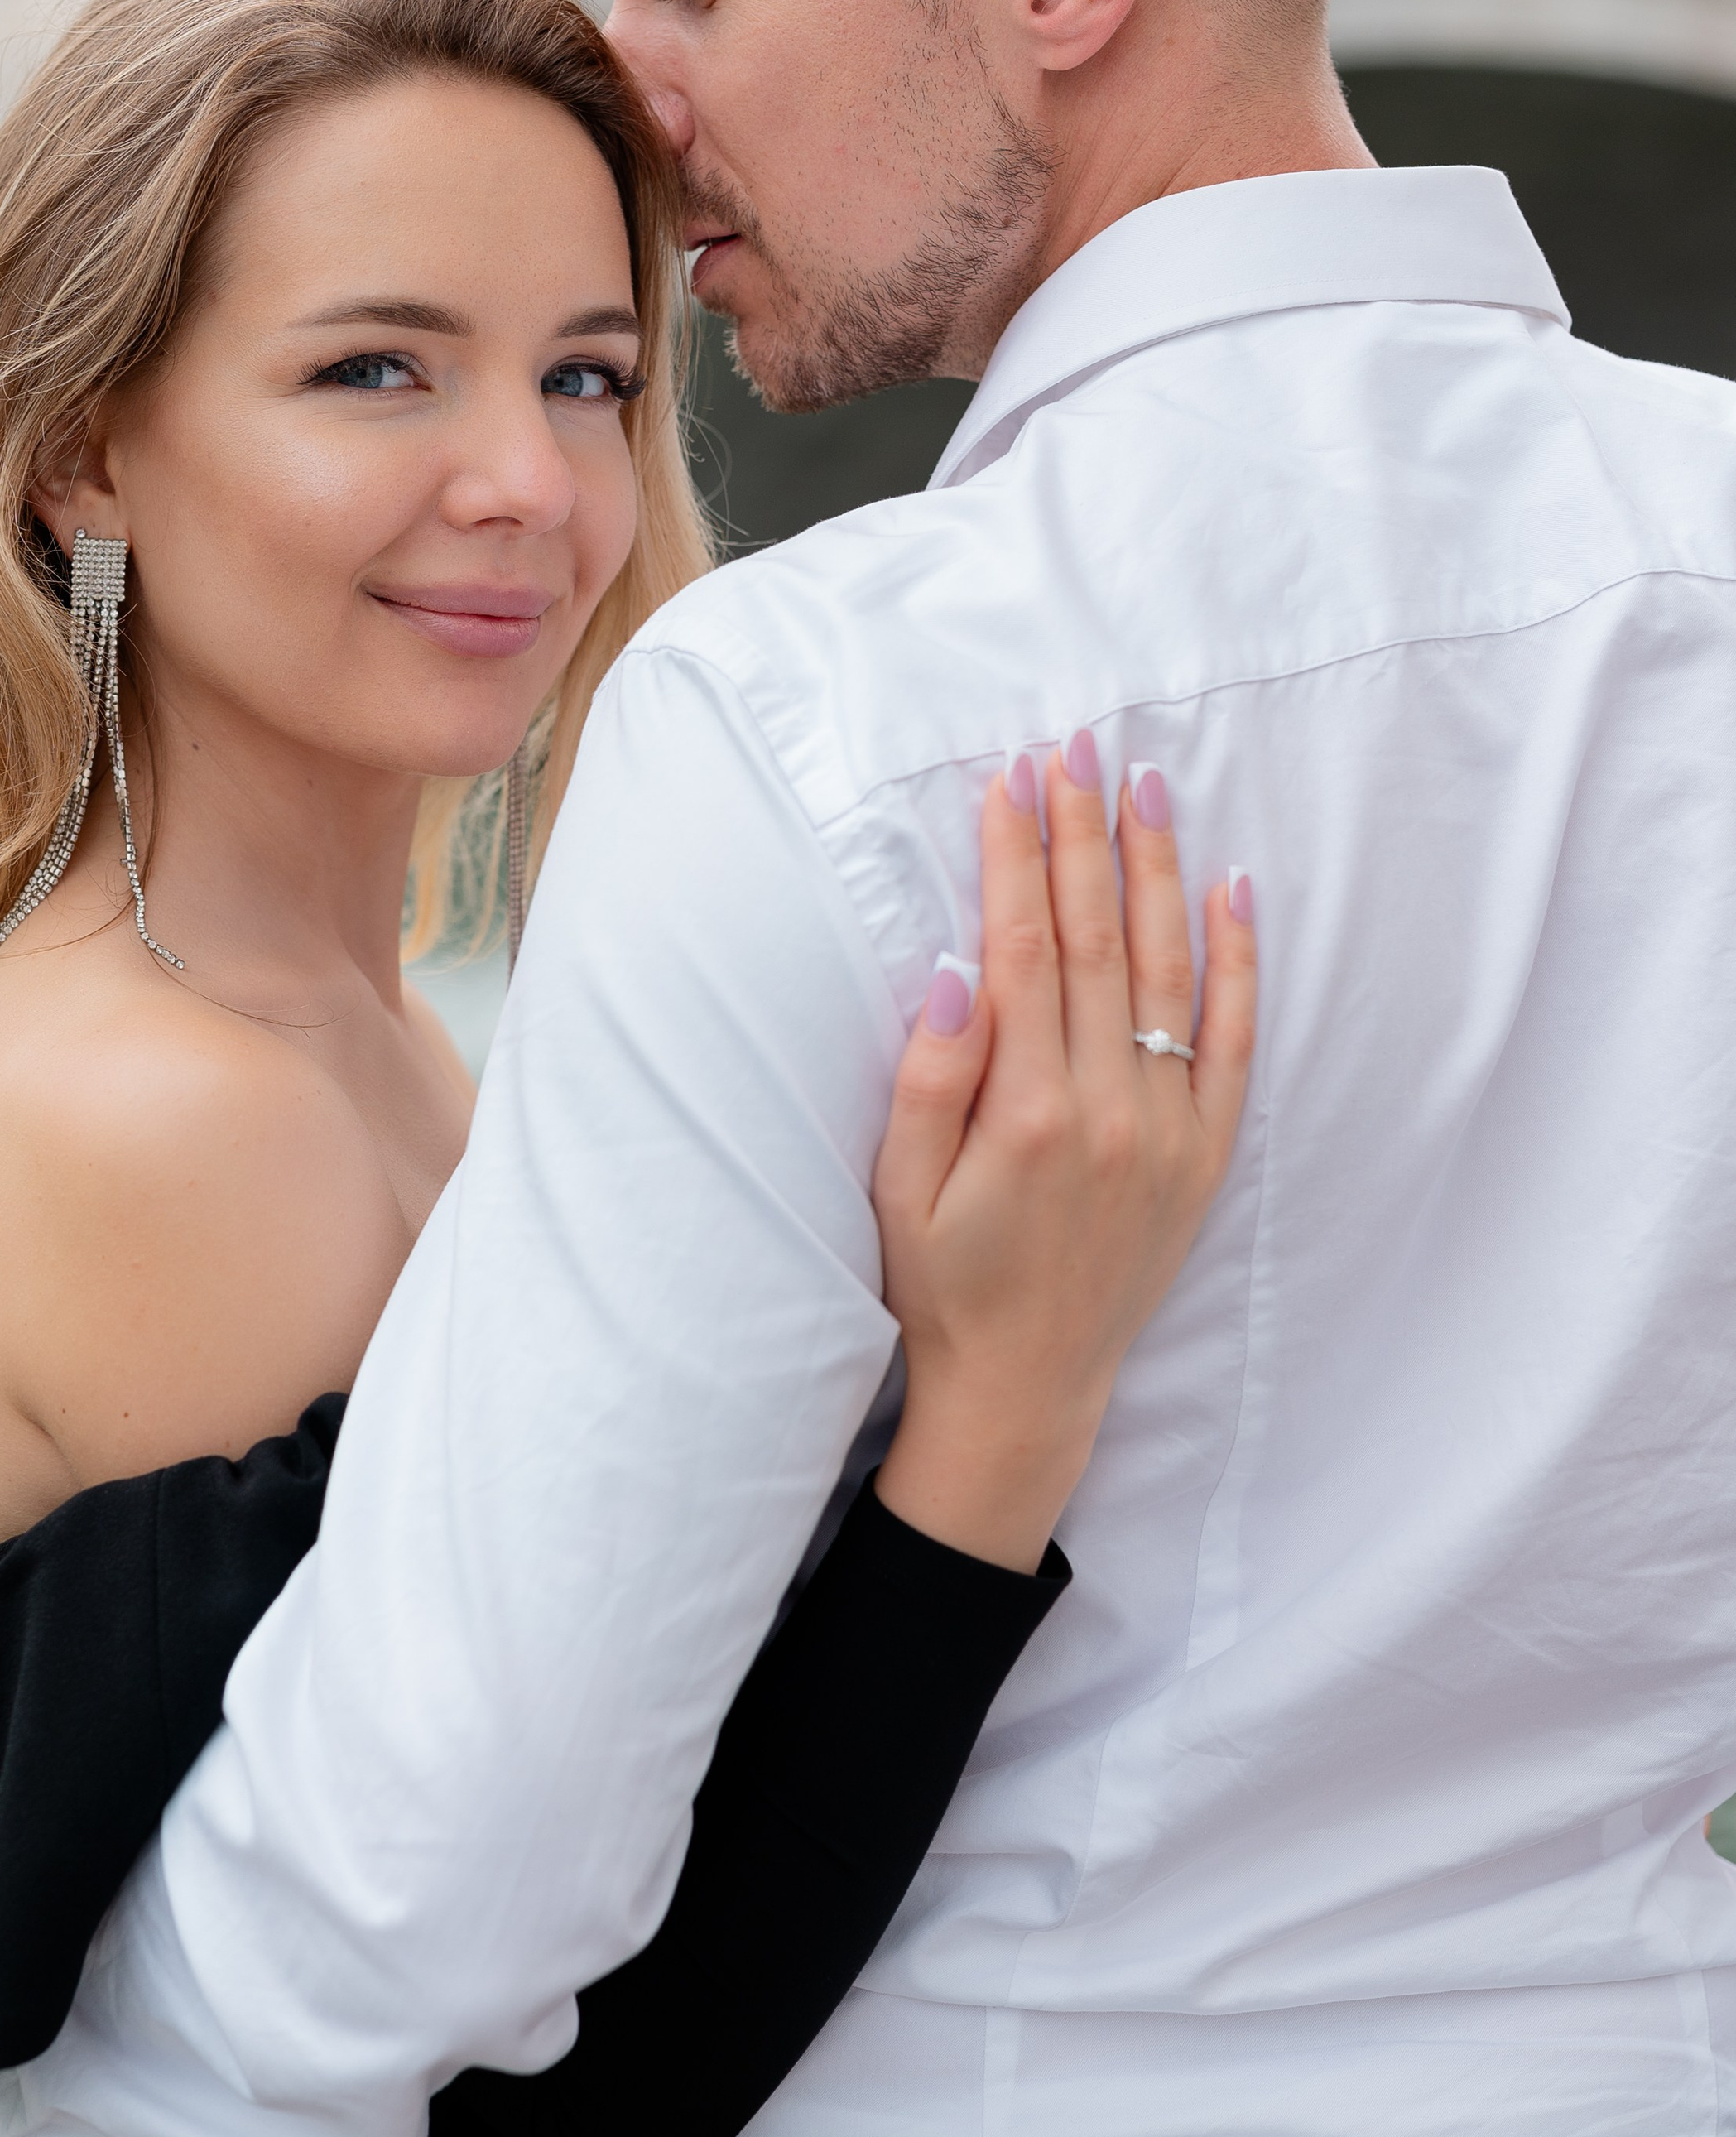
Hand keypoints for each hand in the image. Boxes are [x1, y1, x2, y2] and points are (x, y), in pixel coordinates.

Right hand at [870, 736, 1255, 1570]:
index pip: (1025, 951)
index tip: (1011, 778)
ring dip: (1156, 870)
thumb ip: (930, 1080)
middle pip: (1100, 941)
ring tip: (1143, 786)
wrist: (1026, 1389)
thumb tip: (955, 969)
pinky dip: (1237, 961)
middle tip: (1076, 747)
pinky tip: (1231, 887)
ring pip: (1171, 972)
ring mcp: (1167, 1133)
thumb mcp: (899, 1192)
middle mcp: (1109, 1113)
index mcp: (1026, 1115)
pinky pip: (1233, 1041)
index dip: (1015, 857)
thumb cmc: (945, 1287)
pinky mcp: (1204, 1156)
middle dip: (1082, 836)